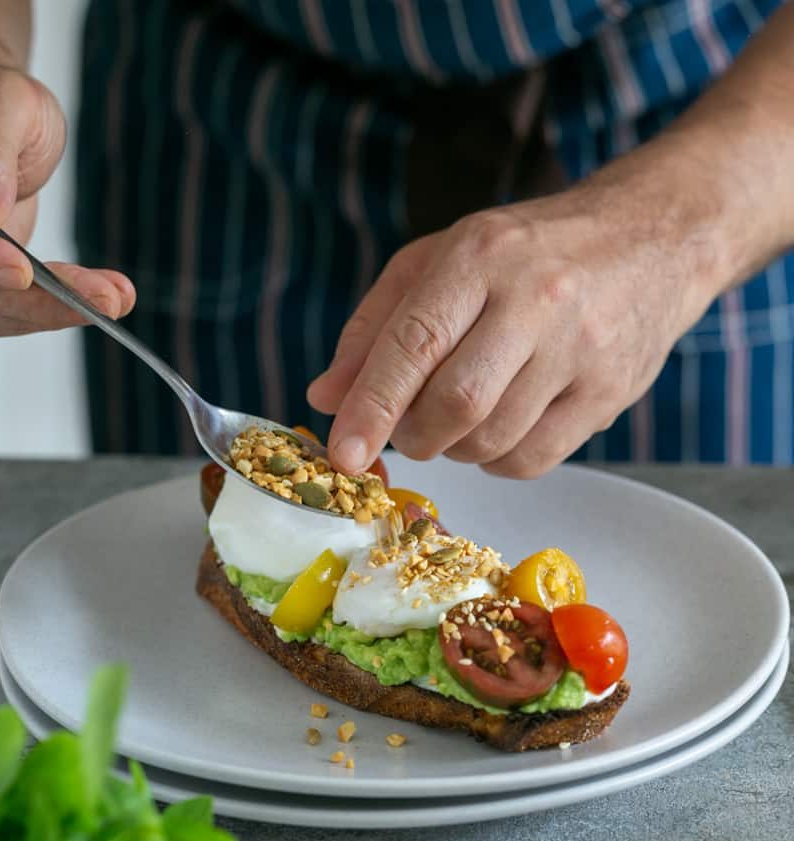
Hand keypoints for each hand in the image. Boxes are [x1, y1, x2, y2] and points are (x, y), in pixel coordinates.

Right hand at [0, 65, 133, 334]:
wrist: (9, 118)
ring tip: (118, 297)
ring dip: (65, 309)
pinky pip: (33, 302)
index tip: (21, 269)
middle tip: (104, 299)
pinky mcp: (1, 278)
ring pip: (7, 308)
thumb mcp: (10, 104)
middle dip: (40, 302)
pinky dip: (73, 302)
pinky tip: (117, 295)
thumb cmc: (4, 98)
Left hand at [308, 143, 724, 477]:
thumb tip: (327, 398)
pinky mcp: (610, 393)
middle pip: (455, 403)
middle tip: (411, 427)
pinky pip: (532, 460)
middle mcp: (536, 300)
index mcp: (480, 256)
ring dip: (457, 447)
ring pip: (492, 439)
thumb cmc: (530, 253)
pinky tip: (500, 427)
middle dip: (416, 433)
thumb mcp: (442, 262)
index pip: (414, 342)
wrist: (652, 241)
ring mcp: (580, 350)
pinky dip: (497, 460)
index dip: (372, 406)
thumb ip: (376, 327)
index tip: (343, 454)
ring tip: (462, 416)